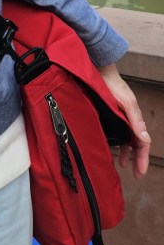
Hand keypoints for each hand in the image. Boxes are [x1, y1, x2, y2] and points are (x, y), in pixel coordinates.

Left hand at [97, 63, 150, 177]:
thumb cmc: (114, 85)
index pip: (142, 143)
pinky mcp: (108, 115)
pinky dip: (116, 142)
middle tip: (135, 173)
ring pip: (125, 139)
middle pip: (135, 144)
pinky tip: (111, 147)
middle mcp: (128, 120)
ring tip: (122, 163)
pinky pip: (115, 132)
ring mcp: (119, 118)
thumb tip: (145, 139)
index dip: (142, 158)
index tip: (140, 172)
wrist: (99, 71)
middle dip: (136, 159)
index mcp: (135, 119)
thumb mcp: (127, 103)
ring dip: (126, 152)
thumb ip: (135, 121)